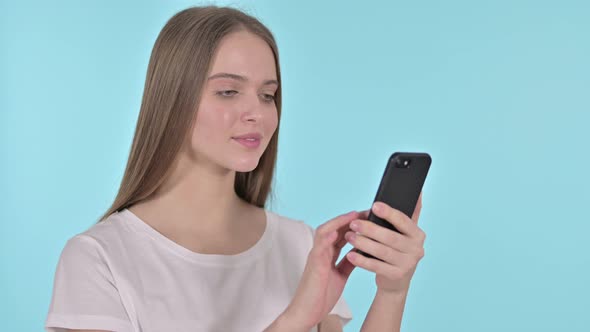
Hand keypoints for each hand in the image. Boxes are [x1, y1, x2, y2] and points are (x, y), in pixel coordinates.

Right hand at [284, 210, 361, 329]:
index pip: (341, 233)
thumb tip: (360, 253)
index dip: (353, 224)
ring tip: (352, 215)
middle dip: (350, 219)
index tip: (368, 217)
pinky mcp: (313, 265)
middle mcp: (321, 251)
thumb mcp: (340, 275)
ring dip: (338, 222)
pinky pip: (319, 249)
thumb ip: (348, 262)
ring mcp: (316, 257)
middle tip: (366, 211)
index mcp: (328, 254)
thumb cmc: (321, 295)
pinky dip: (326, 239)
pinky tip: (335, 233)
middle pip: (334, 228)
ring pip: (324, 232)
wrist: (308, 312)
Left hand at [344, 193, 425, 294]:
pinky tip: (350, 255)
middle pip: (390, 237)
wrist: (396, 280)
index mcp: (418, 235)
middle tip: (353, 223)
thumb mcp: (405, 232)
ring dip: (363, 243)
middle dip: (370, 229)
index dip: (389, 213)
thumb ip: (410, 213)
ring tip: (349, 236)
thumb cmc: (397, 249)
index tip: (374, 205)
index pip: (404, 221)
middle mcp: (416, 249)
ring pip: (382, 251)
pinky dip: (362, 260)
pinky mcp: (396, 276)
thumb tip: (418, 190)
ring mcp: (408, 264)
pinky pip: (376, 266)